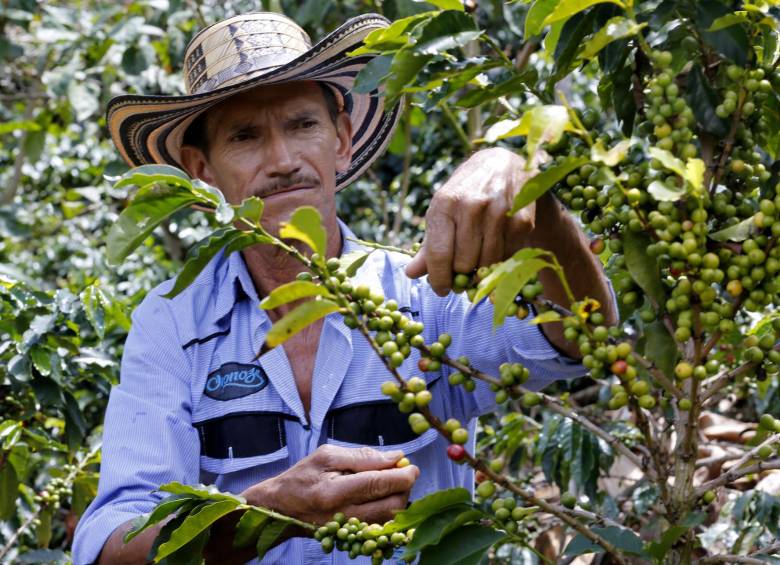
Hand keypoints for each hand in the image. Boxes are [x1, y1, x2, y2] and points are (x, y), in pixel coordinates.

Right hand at [244, 444, 418, 525]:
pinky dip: (390, 514)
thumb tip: (396, 456)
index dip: (403, 474)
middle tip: (402, 473)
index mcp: (335, 490)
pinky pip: (382, 529)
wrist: (281, 508)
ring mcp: (349, 530)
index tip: (411, 466)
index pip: (380, 483)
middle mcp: (344, 514)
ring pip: (390, 519)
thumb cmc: (302, 477)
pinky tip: (385, 499)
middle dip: (405, 487)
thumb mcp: (327, 456)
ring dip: (399, 500)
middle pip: (392, 505)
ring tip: (392, 484)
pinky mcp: (352, 538)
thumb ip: (363, 456)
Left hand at [405, 147, 537, 294]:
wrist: (502, 165)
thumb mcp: (442, 212)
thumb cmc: (465, 193)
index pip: (438, 254)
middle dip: (461, 273)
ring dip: (482, 268)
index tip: (441, 289)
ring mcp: (499, 211)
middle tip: (463, 269)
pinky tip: (496, 245)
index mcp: (445, 203)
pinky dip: (502, 259)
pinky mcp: (521, 219)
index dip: (438, 278)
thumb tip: (411, 273)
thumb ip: (428, 245)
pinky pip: (508, 256)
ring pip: (487, 263)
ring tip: (478, 257)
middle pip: (463, 263)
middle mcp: (471, 206)